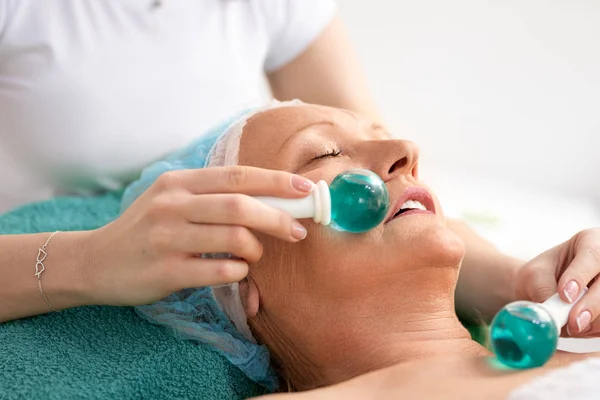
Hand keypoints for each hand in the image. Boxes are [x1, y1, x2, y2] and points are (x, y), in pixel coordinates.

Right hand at [82, 166, 312, 305]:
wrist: (94, 262)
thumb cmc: (144, 230)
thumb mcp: (170, 201)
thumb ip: (211, 197)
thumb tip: (270, 201)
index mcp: (178, 183)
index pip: (237, 175)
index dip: (276, 181)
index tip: (305, 189)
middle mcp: (171, 205)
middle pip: (240, 205)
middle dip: (278, 217)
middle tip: (297, 230)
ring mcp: (166, 238)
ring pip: (234, 237)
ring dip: (256, 248)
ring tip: (254, 255)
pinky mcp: (165, 271)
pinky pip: (220, 270)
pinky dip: (239, 272)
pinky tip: (235, 272)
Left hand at [514, 228, 599, 336]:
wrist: (544, 288)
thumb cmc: (542, 275)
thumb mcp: (535, 274)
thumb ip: (544, 289)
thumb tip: (553, 314)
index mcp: (591, 241)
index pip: (592, 256)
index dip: (580, 276)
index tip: (565, 295)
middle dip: (591, 305)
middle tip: (573, 323)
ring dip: (592, 322)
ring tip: (570, 326)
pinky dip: (594, 329)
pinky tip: (580, 328)